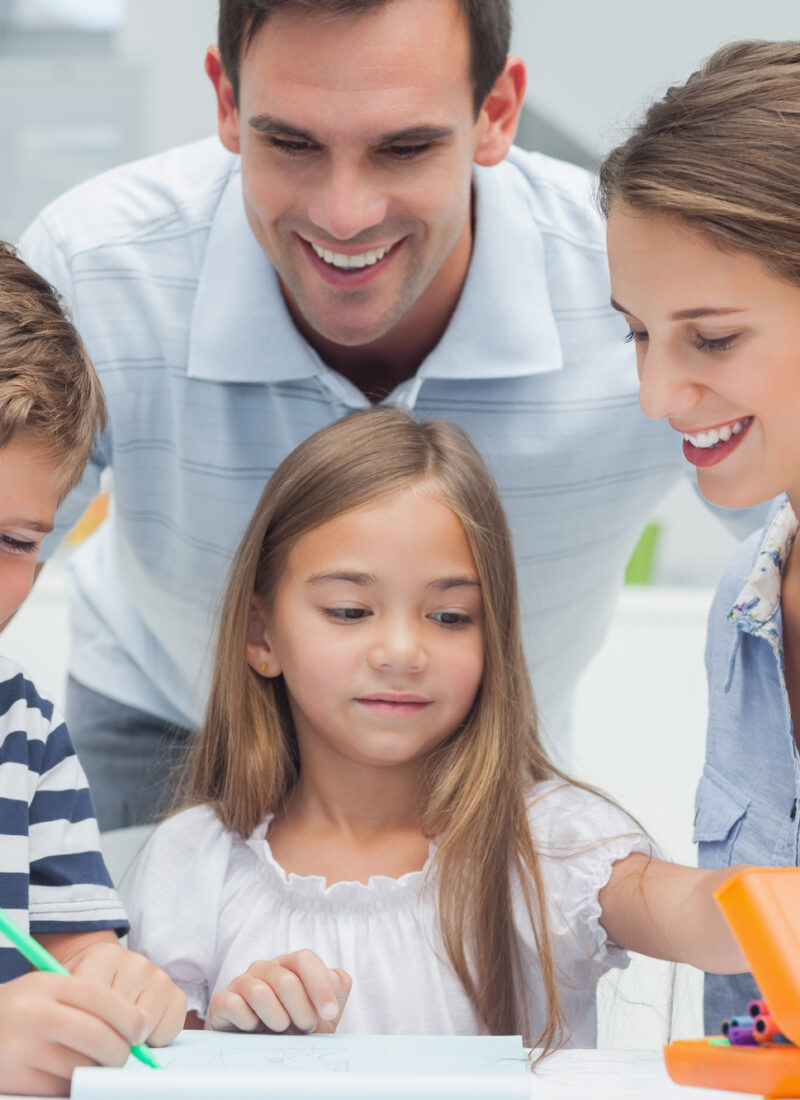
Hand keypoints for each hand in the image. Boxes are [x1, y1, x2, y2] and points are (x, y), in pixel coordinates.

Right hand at [0, 970, 151, 1096]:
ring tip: (99, 1062)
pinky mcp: (16, 1079)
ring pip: (81, 1065)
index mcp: (47, 986)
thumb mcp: (50, 987)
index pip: (100, 997)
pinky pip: (61, 1086)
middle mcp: (34, 1015)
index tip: (142, 1027)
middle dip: (119, 1049)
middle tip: (125, 1053)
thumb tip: (139, 1023)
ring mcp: (22, 1049)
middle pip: (95, 1035)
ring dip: (98, 1069)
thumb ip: (89, 998)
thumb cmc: (25, 1007)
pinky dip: (75, 1083)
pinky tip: (73, 1073)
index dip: (128, 1015)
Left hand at [67, 940, 186, 1045]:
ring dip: (131, 1039)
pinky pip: (167, 1031)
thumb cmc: (84, 991)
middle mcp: (136, 962)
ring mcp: (159, 976)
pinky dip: (153, 1040)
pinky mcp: (177, 994)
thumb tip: (84, 1044)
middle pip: (120, 1018)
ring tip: (119, 1031)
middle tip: (99, 1036)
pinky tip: (139, 1030)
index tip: (78, 1037)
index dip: (84, 1029)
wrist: (105, 972)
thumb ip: (72, 1011)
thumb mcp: (67, 993)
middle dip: (108, 1036)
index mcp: (104, 957)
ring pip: (144, 1027)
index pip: (94, 1002)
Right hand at [209, 950, 351, 1033]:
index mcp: (290, 964)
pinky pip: (234, 1006)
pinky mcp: (221, 1000)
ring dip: (277, 1020)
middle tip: (303, 1029)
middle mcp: (265, 968)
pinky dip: (248, 1023)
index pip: (305, 959)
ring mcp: (242, 982)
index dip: (320, 986)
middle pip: (286, 981)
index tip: (329, 1013)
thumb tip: (336, 978)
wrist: (263, 1052)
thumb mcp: (324, 1015)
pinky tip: (254, 1030)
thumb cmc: (296, 1029)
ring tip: (280, 1030)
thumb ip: (338, 990)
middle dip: (301, 1012)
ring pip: (260, 993)